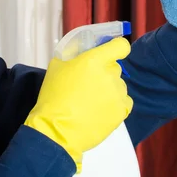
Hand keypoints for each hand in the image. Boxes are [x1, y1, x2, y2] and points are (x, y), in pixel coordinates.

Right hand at [24, 37, 132, 172]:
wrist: (57, 130)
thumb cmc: (53, 97)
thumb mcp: (56, 67)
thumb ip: (72, 55)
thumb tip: (82, 52)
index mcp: (94, 60)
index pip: (120, 46)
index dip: (115, 48)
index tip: (109, 52)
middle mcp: (110, 74)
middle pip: (115, 67)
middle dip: (104, 72)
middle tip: (88, 84)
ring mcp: (118, 94)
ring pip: (119, 85)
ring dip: (109, 89)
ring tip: (91, 101)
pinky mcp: (121, 111)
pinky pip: (124, 101)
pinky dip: (114, 104)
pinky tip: (99, 110)